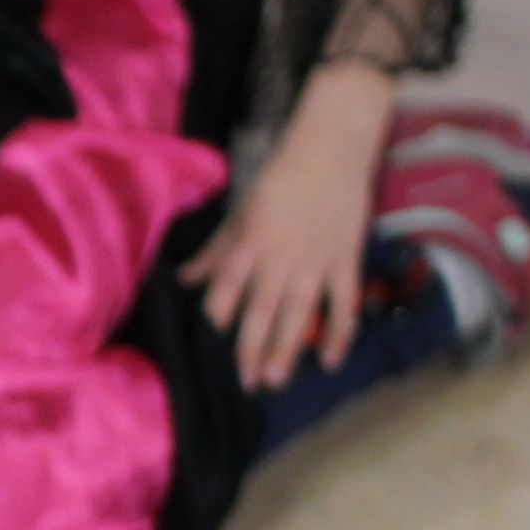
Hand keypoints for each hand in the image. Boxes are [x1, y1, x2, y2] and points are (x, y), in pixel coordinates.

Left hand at [187, 62, 395, 390]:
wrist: (331, 147)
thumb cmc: (280, 177)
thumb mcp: (241, 210)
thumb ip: (216, 250)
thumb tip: (184, 280)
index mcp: (250, 242)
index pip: (228, 285)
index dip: (219, 313)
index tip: (212, 338)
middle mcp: (280, 257)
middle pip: (262, 310)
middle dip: (251, 348)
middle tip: (245, 382)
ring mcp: (316, 261)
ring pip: (299, 313)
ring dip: (287, 348)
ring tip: (275, 380)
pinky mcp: (346, 259)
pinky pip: (343, 302)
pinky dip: (338, 331)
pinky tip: (328, 360)